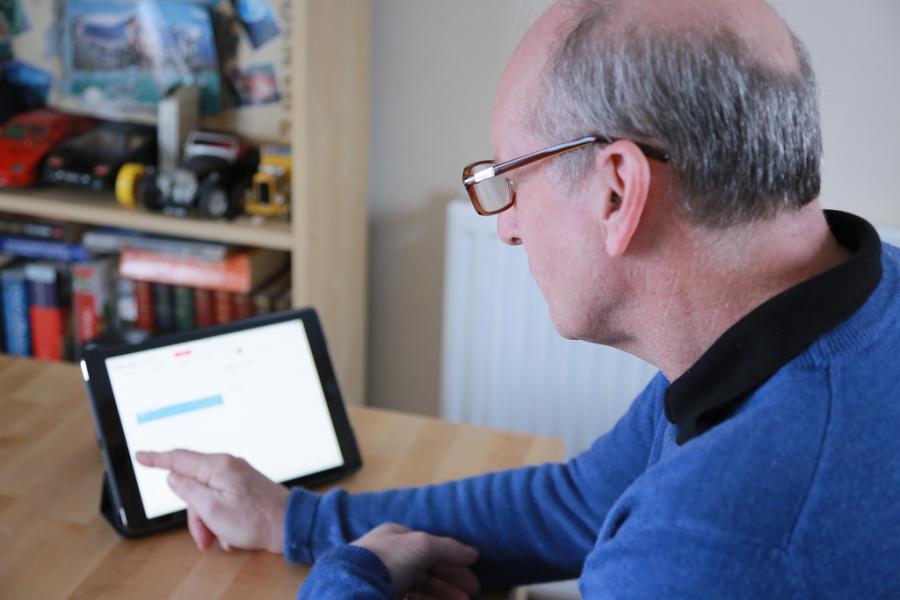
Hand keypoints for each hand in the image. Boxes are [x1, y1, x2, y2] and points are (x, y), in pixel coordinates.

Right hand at [136, 449, 287, 553]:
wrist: (289, 525)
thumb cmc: (254, 519)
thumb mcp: (212, 509)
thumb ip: (188, 491)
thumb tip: (174, 477)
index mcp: (218, 466)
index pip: (179, 458)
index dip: (156, 459)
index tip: (140, 456)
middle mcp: (228, 466)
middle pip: (193, 485)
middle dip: (194, 514)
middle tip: (203, 538)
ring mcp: (238, 475)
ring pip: (207, 497)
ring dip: (208, 522)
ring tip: (220, 540)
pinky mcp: (245, 486)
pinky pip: (222, 501)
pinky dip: (222, 520)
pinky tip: (231, 537)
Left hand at [352, 523, 479, 598]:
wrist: (354, 585)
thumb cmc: (391, 558)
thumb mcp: (423, 545)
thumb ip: (449, 549)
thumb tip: (474, 553)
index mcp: (396, 537)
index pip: (431, 548)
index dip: (453, 561)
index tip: (471, 578)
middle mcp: (390, 556)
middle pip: (427, 569)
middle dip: (450, 583)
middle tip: (470, 595)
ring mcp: (384, 579)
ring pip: (419, 588)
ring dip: (441, 595)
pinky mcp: (379, 595)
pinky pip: (408, 598)